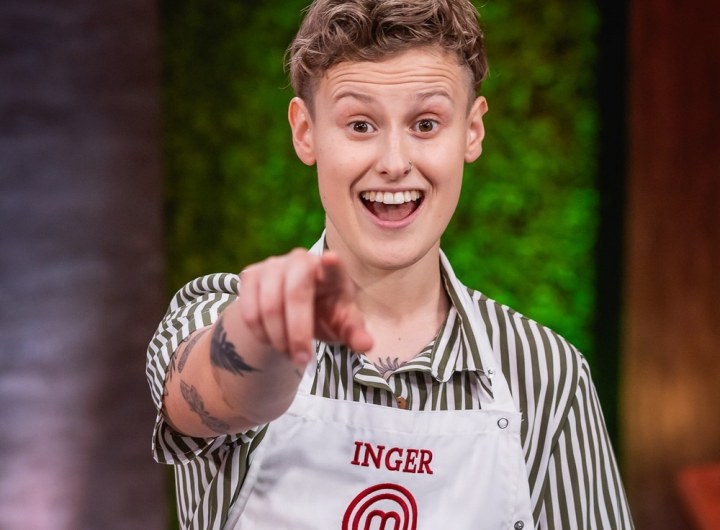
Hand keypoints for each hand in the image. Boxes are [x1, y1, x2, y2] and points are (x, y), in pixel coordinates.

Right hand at [237, 249, 372, 363]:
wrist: (291, 310)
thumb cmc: (325, 314)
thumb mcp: (342, 325)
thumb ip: (354, 334)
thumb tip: (366, 345)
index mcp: (331, 271)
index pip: (332, 266)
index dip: (331, 263)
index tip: (331, 259)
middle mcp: (301, 261)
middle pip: (295, 293)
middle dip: (297, 332)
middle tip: (302, 360)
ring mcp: (273, 265)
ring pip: (269, 305)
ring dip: (278, 338)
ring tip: (289, 353)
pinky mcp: (251, 275)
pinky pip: (249, 310)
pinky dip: (259, 333)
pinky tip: (271, 340)